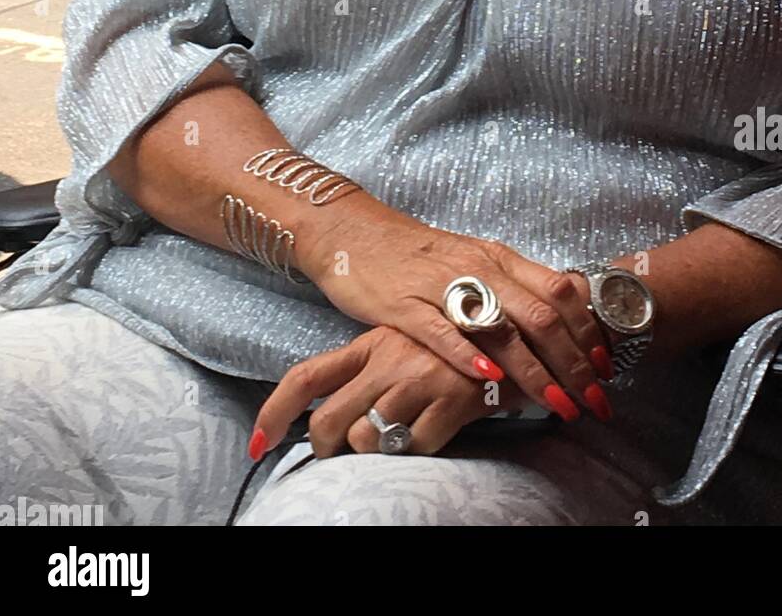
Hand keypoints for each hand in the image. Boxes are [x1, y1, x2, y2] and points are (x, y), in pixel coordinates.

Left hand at [249, 325, 536, 461]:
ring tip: (400, 437)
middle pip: (328, 422)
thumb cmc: (461, 340)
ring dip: (378, 451)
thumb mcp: (412, 339)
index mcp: (371, 342)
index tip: (258, 445)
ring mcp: (418, 378)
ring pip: (368, 439)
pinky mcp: (451, 397)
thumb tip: (342, 413)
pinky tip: (438, 432)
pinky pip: (417, 446)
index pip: (305, 377)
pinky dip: (422, 449)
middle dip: (329, 451)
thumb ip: (380, 367)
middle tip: (341, 458)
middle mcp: (387, 359)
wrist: (523, 324)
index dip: (275, 413)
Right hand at [308, 195, 612, 422]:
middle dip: (574, 363)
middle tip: (595, 402)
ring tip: (559, 406)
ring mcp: (442, 286)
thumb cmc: (420, 257)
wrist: (357, 234)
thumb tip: (558, 325)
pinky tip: (489, 381)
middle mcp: (478, 268)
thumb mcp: (474, 264)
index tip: (607, 369)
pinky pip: (442, 331)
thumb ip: (511, 290)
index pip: (559, 292)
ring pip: (500, 328)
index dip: (587, 332)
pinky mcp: (405, 305)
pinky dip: (469, 356)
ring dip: (535, 371)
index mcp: (499, 258)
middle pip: (540, 316)